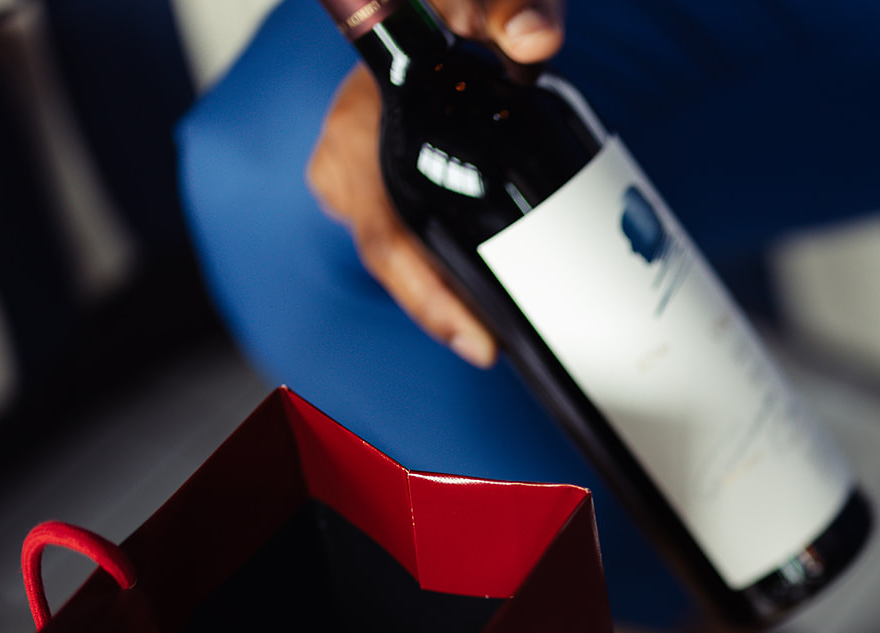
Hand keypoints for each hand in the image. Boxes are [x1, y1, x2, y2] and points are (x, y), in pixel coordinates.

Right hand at [304, 1, 565, 367]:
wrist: (443, 15)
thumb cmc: (465, 16)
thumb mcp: (483, 10)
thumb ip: (512, 10)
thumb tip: (532, 39)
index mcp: (358, 125)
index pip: (385, 233)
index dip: (427, 295)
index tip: (476, 342)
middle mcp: (347, 155)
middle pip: (394, 257)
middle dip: (444, 312)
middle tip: (495, 351)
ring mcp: (362, 176)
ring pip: (403, 255)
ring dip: (448, 302)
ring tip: (498, 342)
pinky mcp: (387, 186)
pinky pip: (413, 241)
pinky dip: (448, 277)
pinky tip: (490, 311)